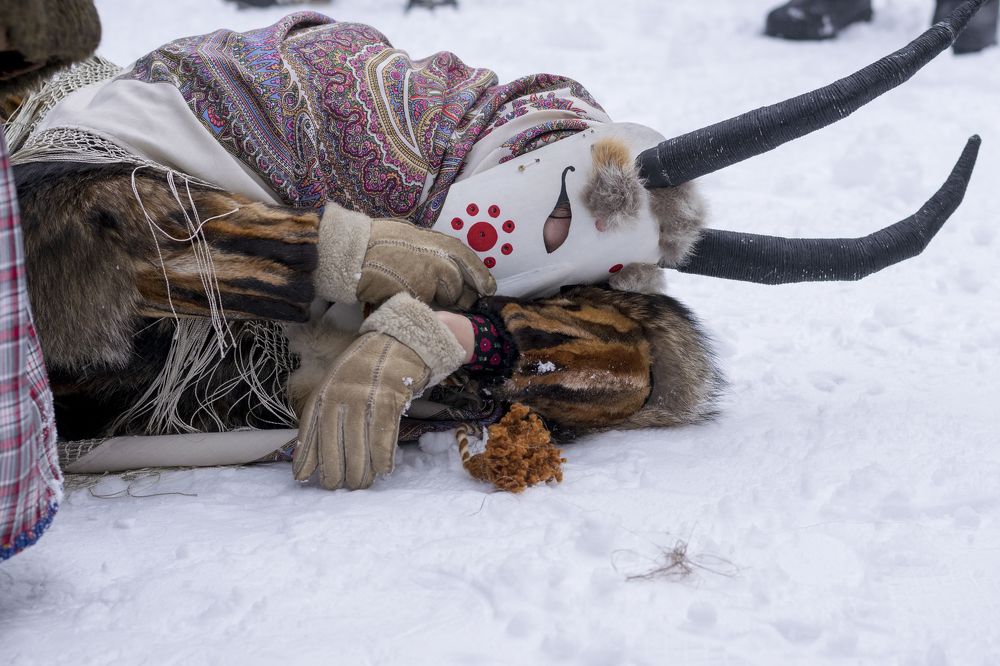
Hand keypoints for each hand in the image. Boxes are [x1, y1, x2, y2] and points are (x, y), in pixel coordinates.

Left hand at [292, 293, 467, 488]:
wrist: (401, 341)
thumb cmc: (367, 369)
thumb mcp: (339, 384)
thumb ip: (326, 414)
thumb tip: (311, 454)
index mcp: (326, 390)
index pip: (310, 427)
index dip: (307, 455)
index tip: (302, 478)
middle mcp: (342, 393)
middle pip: (334, 439)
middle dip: (334, 468)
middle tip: (337, 487)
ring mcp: (367, 395)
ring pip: (359, 441)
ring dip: (360, 468)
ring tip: (360, 484)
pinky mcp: (391, 397)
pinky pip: (384, 433)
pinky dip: (383, 455)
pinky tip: (383, 470)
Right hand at [316, 204, 495, 308]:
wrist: (354, 253)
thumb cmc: (375, 241)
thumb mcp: (410, 235)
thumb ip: (430, 249)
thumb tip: (442, 261)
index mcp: (439, 243)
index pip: (469, 261)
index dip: (481, 276)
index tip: (488, 289)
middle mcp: (440, 262)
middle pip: (458, 288)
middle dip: (452, 296)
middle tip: (437, 297)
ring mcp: (429, 281)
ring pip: (443, 301)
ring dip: (434, 303)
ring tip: (413, 294)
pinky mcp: (417, 298)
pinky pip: (425, 310)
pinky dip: (417, 309)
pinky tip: (403, 300)